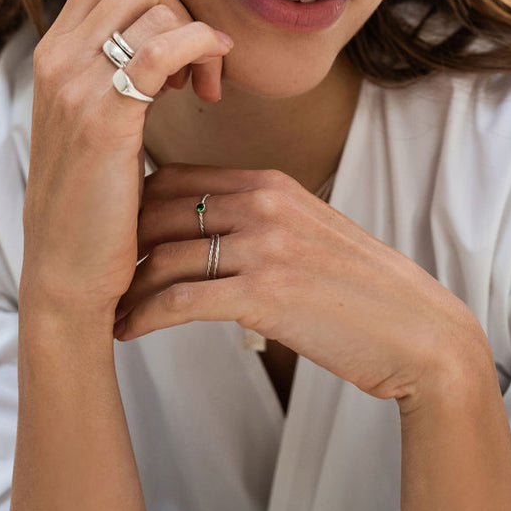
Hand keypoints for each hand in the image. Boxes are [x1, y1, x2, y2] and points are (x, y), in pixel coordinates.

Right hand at [20, 0, 232, 320]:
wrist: (68, 271)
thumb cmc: (94, 199)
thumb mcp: (93, 118)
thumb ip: (113, 68)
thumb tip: (164, 30)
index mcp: (54, 51)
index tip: (176, 43)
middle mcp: (57, 57)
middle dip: (182, 9)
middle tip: (197, 68)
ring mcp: (75, 83)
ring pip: (153, 0)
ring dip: (195, 34)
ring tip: (201, 87)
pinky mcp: (104, 117)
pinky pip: (161, 46)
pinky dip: (198, 48)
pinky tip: (207, 85)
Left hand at [112, 164, 486, 404]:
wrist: (417, 332)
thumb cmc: (361, 291)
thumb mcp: (310, 233)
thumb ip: (261, 219)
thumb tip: (209, 228)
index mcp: (273, 183)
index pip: (179, 178)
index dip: (135, 204)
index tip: (110, 233)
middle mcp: (264, 204)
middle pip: (161, 208)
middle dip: (120, 240)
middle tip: (92, 269)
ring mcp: (265, 246)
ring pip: (165, 254)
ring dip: (126, 283)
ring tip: (102, 306)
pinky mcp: (265, 293)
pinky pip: (182, 299)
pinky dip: (144, 315)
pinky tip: (126, 331)